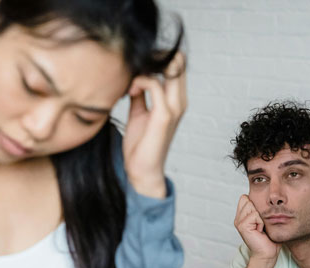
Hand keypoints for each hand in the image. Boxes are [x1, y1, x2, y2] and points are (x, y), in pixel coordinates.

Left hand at [123, 52, 186, 198]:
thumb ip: (140, 93)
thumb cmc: (140, 144)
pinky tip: (129, 91)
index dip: (156, 57)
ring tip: (130, 81)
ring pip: (171, 67)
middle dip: (152, 56)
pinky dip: (140, 81)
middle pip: (177, 60)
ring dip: (146, 67)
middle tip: (133, 67)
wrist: (142, 170)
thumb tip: (133, 76)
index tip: (136, 66)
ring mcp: (174, 107)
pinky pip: (155, 84)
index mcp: (176, 99)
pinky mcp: (164, 115)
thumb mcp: (139, 112)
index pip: (176, 64)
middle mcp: (179, 101)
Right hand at [234, 195, 280, 267]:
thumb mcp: (265, 220)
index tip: (260, 218)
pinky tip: (260, 231)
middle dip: (258, 210)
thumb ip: (260, 208)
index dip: (255, 204)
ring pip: (251, 206)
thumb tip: (265, 195)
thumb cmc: (269, 238)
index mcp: (242, 215)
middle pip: (248, 199)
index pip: (245, 197)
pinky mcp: (242, 226)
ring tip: (260, 227)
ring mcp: (238, 222)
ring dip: (260, 216)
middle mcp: (238, 218)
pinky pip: (254, 214)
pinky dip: (260, 222)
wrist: (267, 253)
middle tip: (260, 224)